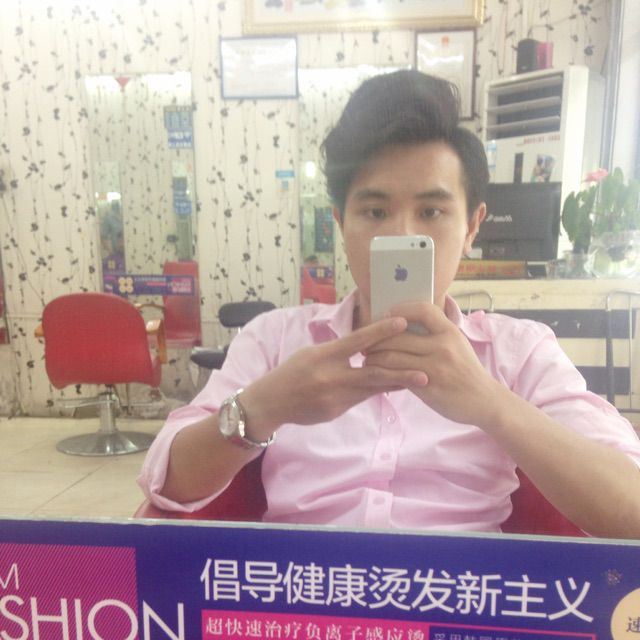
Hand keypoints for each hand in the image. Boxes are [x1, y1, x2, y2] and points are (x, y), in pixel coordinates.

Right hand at [240, 316, 427, 438]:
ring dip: (395, 384)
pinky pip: (360, 399)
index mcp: (323, 355)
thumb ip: (338, 351)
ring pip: (371, 390)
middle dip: (401, 373)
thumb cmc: (291, 371)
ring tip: (417, 381)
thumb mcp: (311, 353)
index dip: (381, 331)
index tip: (402, 322)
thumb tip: (366, 346)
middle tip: (424, 373)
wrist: (272, 402)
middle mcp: (331, 377)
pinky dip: (375, 392)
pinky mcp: (336, 411)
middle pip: (372, 373)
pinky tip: (391, 388)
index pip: (357, 340)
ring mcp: (335, 398)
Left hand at [363, 302, 504, 425]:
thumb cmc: (466, 370)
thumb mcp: (457, 344)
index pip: (423, 310)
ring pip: (392, 357)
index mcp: (450, 332)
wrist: (484, 400)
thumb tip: (404, 322)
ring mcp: (435, 368)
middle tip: (366, 342)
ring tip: (367, 358)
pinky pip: (397, 376)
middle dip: (377, 338)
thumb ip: (436, 333)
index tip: (387, 315)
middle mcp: (443, 347)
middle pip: (399, 335)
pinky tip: (375, 373)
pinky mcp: (427, 387)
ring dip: (374, 357)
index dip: (402, 309)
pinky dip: (382, 374)